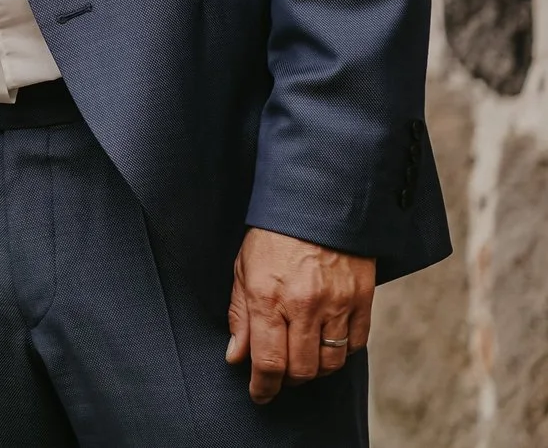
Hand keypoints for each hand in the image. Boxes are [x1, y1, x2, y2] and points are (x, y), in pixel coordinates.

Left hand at [224, 228, 372, 402]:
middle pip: (302, 370)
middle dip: (288, 381)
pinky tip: (326, 343)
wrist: (318, 203)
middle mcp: (304, 305)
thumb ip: (240, 316)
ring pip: (330, 363)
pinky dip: (341, 352)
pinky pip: (355, 344)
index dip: (263, 386)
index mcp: (268, 296)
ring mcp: (337, 304)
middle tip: (279, 376)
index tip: (259, 395)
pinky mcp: (363, 300)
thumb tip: (236, 357)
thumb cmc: (274, 236)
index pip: (268, 361)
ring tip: (301, 359)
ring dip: (315, 370)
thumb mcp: (243, 269)